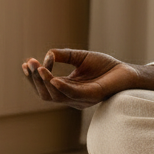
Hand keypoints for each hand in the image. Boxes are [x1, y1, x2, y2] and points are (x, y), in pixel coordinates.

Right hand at [22, 49, 146, 109]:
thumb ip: (63, 56)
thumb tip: (47, 55)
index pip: (45, 86)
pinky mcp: (93, 96)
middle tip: (30, 64)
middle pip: (47, 93)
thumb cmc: (105, 66)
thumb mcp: (79, 57)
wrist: (127, 71)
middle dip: (36, 79)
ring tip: (39, 68)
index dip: (34, 77)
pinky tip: (53, 79)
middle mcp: (72, 97)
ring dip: (45, 82)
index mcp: (68, 89)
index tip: (26, 64)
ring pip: (56, 95)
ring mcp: (82, 99)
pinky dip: (62, 87)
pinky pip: (73, 94)